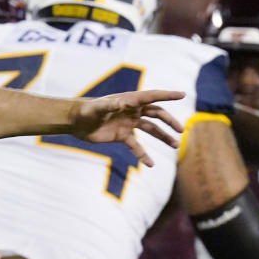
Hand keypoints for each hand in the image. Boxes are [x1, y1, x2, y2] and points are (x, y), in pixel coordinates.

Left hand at [70, 90, 184, 166]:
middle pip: (156, 114)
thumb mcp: (97, 108)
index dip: (167, 95)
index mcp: (129, 100)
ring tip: (176, 145)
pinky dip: (143, 154)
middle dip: (169, 121)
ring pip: (151, 130)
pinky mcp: (122, 136)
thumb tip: (123, 103)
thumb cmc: (86, 110)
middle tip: (181, 130)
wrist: (76, 122)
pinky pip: (136, 146)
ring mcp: (128, 124)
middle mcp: (132, 111)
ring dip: (163, 137)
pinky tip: (151, 164)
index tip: (182, 94)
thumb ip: (110, 105)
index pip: (152, 96)